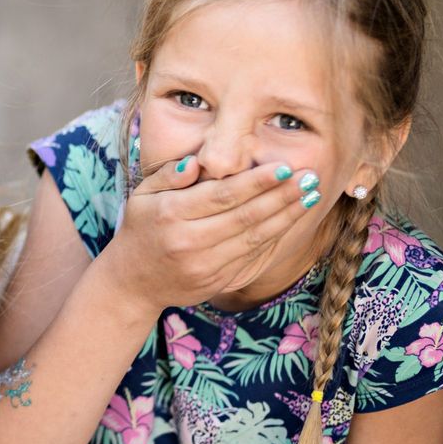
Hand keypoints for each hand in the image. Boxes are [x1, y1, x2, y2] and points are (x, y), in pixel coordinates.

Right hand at [103, 155, 313, 313]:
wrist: (132, 282)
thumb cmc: (141, 229)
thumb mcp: (142, 195)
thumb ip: (169, 175)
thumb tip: (199, 161)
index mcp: (170, 214)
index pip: (222, 195)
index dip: (256, 182)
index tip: (283, 167)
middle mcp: (188, 241)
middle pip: (244, 216)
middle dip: (281, 196)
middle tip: (310, 178)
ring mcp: (204, 265)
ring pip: (254, 238)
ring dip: (286, 217)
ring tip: (309, 196)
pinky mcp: (216, 281)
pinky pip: (252, 258)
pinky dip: (275, 239)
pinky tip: (290, 221)